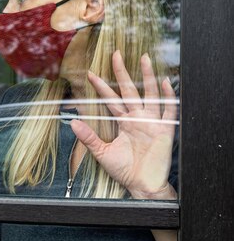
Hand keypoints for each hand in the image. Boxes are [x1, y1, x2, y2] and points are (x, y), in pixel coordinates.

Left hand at [70, 51, 177, 199]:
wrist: (142, 186)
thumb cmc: (124, 170)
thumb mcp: (101, 152)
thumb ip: (88, 137)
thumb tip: (72, 122)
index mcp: (123, 122)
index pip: (111, 99)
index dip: (101, 87)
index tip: (90, 73)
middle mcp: (138, 118)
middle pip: (129, 90)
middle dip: (122, 72)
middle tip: (116, 54)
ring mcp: (152, 122)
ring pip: (149, 94)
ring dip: (147, 77)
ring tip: (144, 58)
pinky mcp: (164, 130)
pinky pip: (168, 110)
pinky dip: (167, 97)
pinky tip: (164, 83)